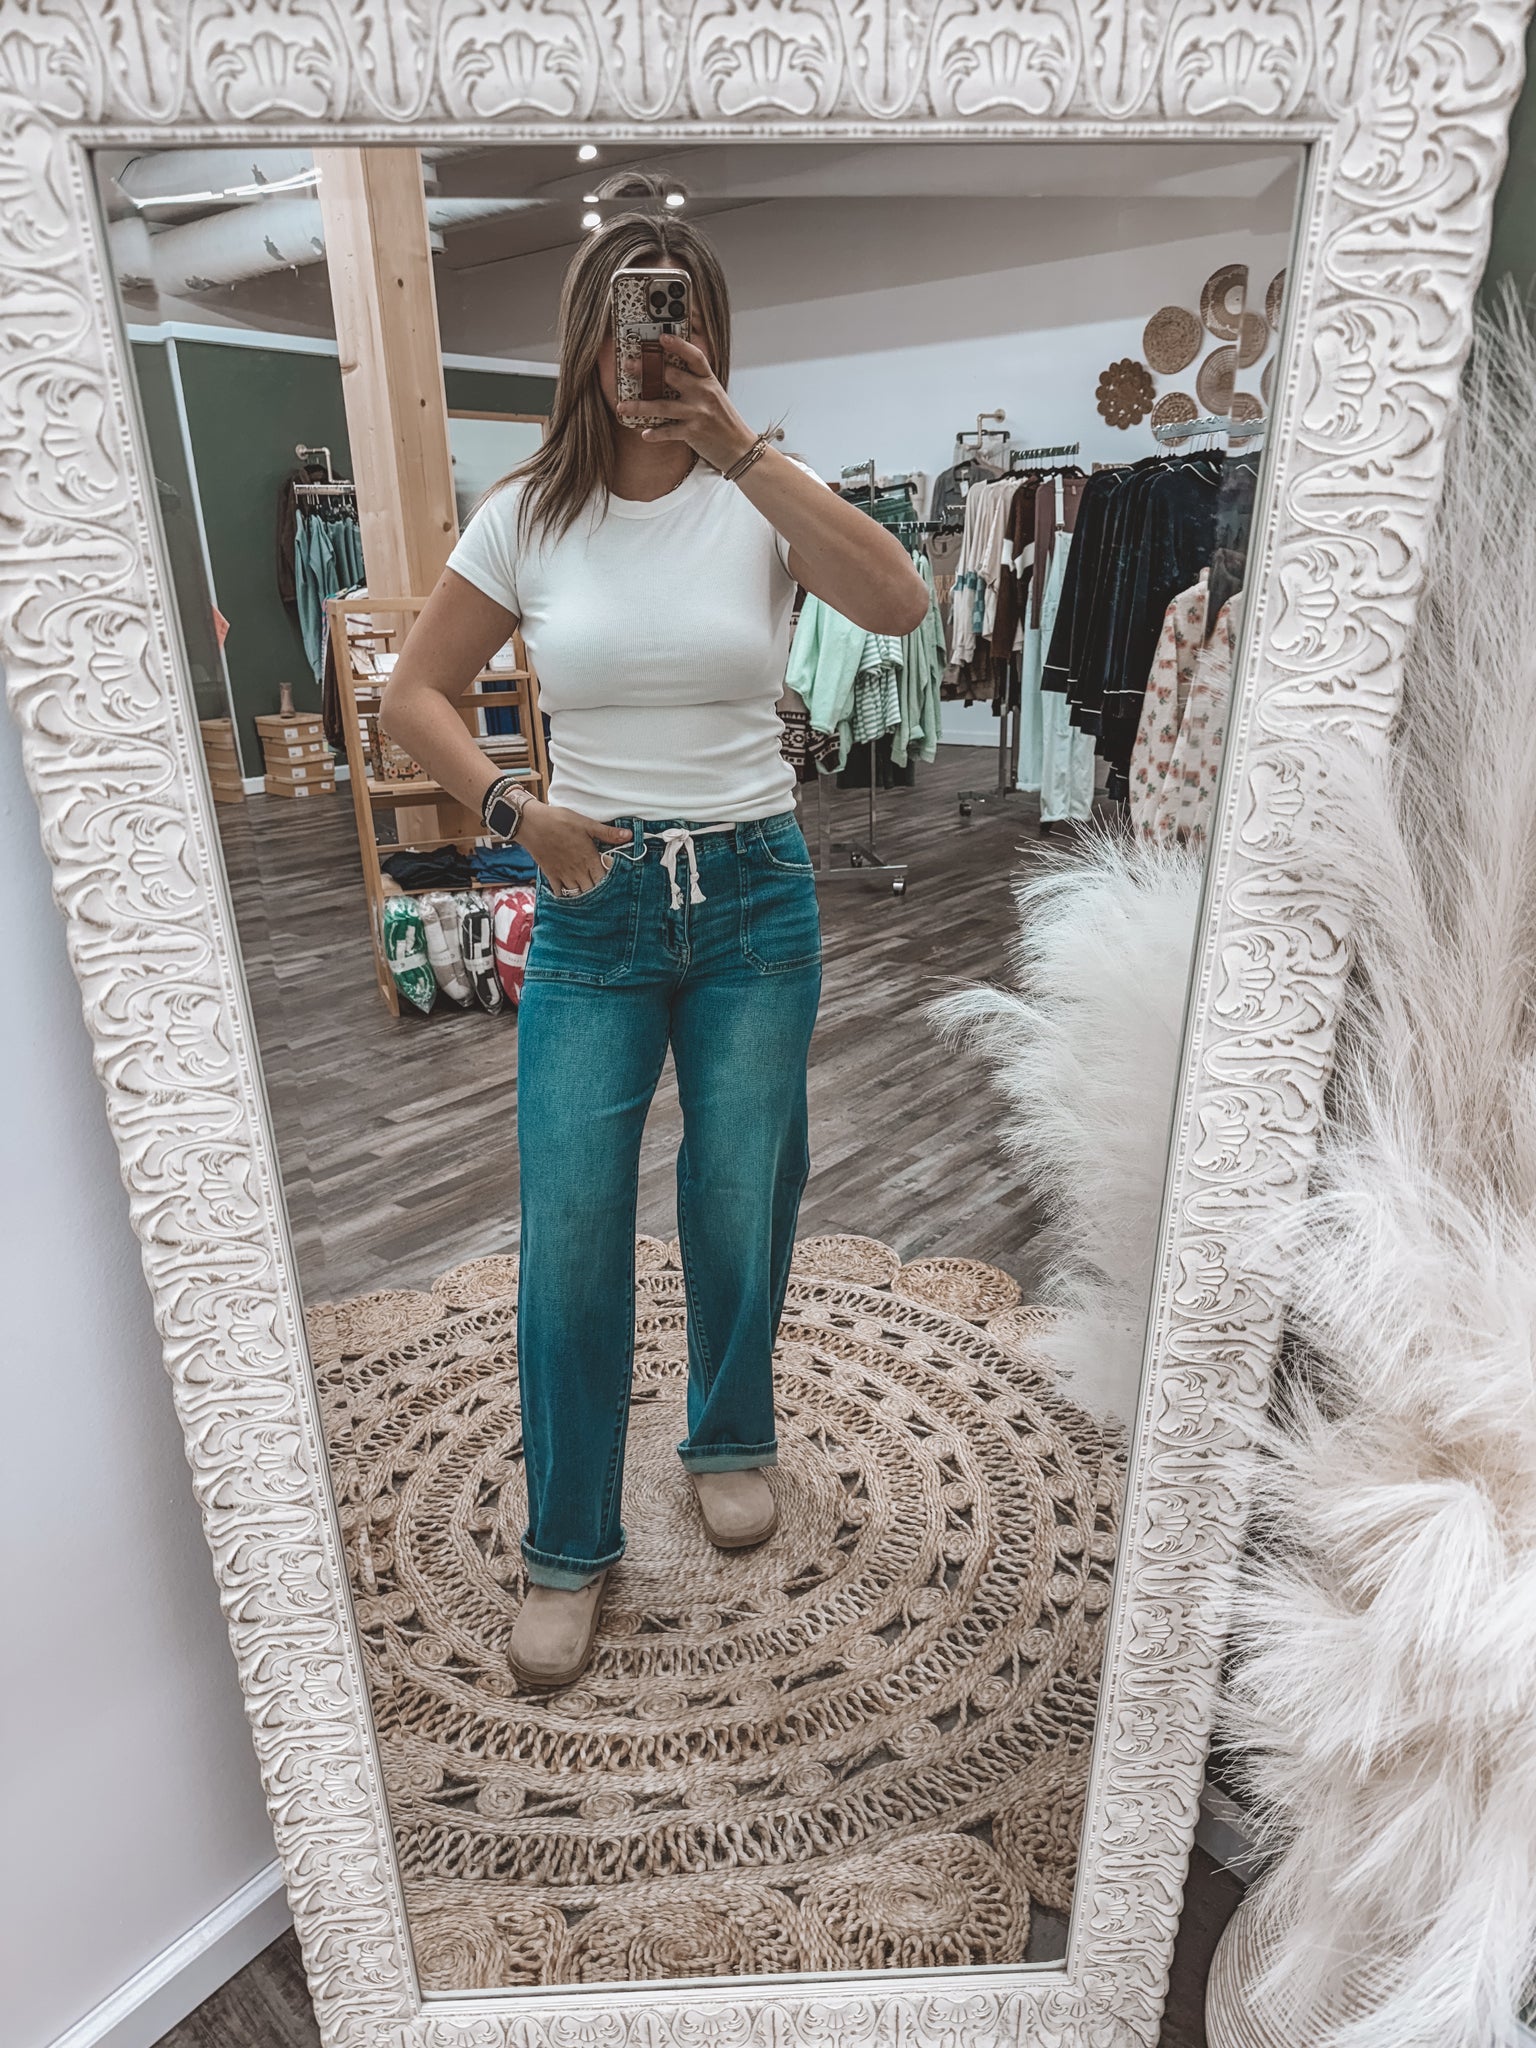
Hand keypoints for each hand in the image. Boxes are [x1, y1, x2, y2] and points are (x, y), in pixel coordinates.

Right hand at [520, 802, 630, 894]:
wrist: (531, 823)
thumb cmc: (560, 821)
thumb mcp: (586, 824)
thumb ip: (607, 833)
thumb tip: (629, 836)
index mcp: (589, 858)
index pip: (605, 879)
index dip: (611, 882)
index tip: (615, 881)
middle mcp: (577, 870)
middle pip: (592, 890)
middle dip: (598, 891)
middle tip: (603, 889)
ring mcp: (563, 874)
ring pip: (578, 893)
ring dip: (584, 894)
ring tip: (588, 891)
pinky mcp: (551, 875)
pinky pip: (560, 892)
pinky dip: (565, 895)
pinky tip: (569, 892)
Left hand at [614, 334, 756, 472]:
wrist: (739, 447)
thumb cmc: (724, 421)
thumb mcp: (715, 396)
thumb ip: (696, 384)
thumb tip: (668, 374)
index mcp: (709, 381)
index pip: (694, 356)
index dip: (678, 345)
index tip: (662, 337)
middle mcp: (704, 394)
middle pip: (672, 376)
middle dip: (647, 370)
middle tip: (628, 366)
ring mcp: (698, 413)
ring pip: (663, 406)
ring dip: (640, 406)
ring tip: (622, 406)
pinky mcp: (694, 432)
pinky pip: (669, 431)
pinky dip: (655, 434)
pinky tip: (644, 433)